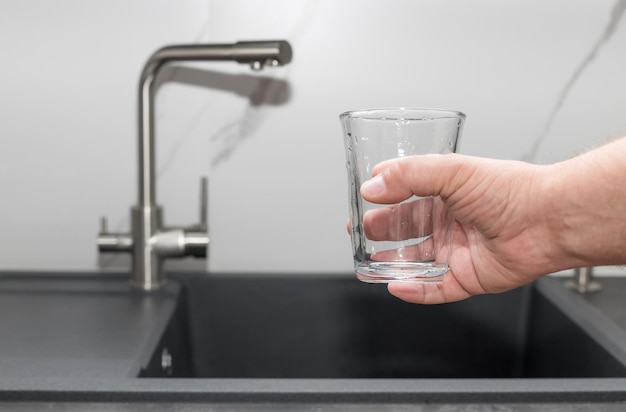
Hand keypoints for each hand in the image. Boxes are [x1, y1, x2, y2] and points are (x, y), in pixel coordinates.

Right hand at [360, 154, 559, 303]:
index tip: (361, 202)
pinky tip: (396, 286)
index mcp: (446, 195)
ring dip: (392, 264)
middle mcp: (450, 223)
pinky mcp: (467, 278)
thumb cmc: (509, 190)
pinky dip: (414, 290)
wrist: (546, 220)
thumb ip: (409, 175)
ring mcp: (457, 252)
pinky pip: (434, 289)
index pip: (405, 198)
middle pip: (405, 231)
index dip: (381, 201)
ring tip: (370, 262)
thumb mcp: (451, 170)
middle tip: (359, 231)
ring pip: (415, 263)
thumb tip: (372, 186)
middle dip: (380, 232)